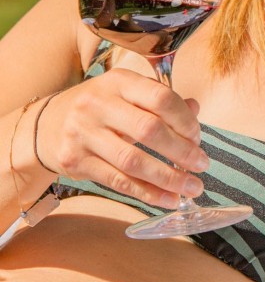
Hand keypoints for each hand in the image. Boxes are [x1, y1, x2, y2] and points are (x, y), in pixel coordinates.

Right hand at [37, 70, 208, 206]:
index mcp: (118, 82)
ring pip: (133, 161)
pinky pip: (118, 181)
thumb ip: (160, 101)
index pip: (160, 98)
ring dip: (168, 178)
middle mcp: (98, 104)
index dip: (185, 121)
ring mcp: (83, 133)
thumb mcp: (126, 94)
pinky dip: (148, 193)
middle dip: (182, 152)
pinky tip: (168, 199)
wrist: (45, 125)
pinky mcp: (75, 161)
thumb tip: (195, 110)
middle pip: (149, 131)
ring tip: (191, 187)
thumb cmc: (98, 108)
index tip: (198, 138)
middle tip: (202, 166)